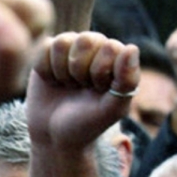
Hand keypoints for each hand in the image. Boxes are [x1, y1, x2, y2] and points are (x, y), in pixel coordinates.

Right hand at [26, 31, 139, 148]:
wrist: (54, 136)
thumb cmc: (89, 122)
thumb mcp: (112, 109)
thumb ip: (127, 81)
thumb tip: (131, 48)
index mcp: (118, 57)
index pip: (110, 47)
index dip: (100, 72)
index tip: (99, 89)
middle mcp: (97, 47)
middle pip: (86, 40)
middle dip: (79, 70)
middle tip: (82, 87)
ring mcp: (73, 47)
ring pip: (62, 42)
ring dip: (62, 71)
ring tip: (68, 85)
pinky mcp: (49, 51)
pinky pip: (44, 48)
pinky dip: (46, 70)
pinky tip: (53, 81)